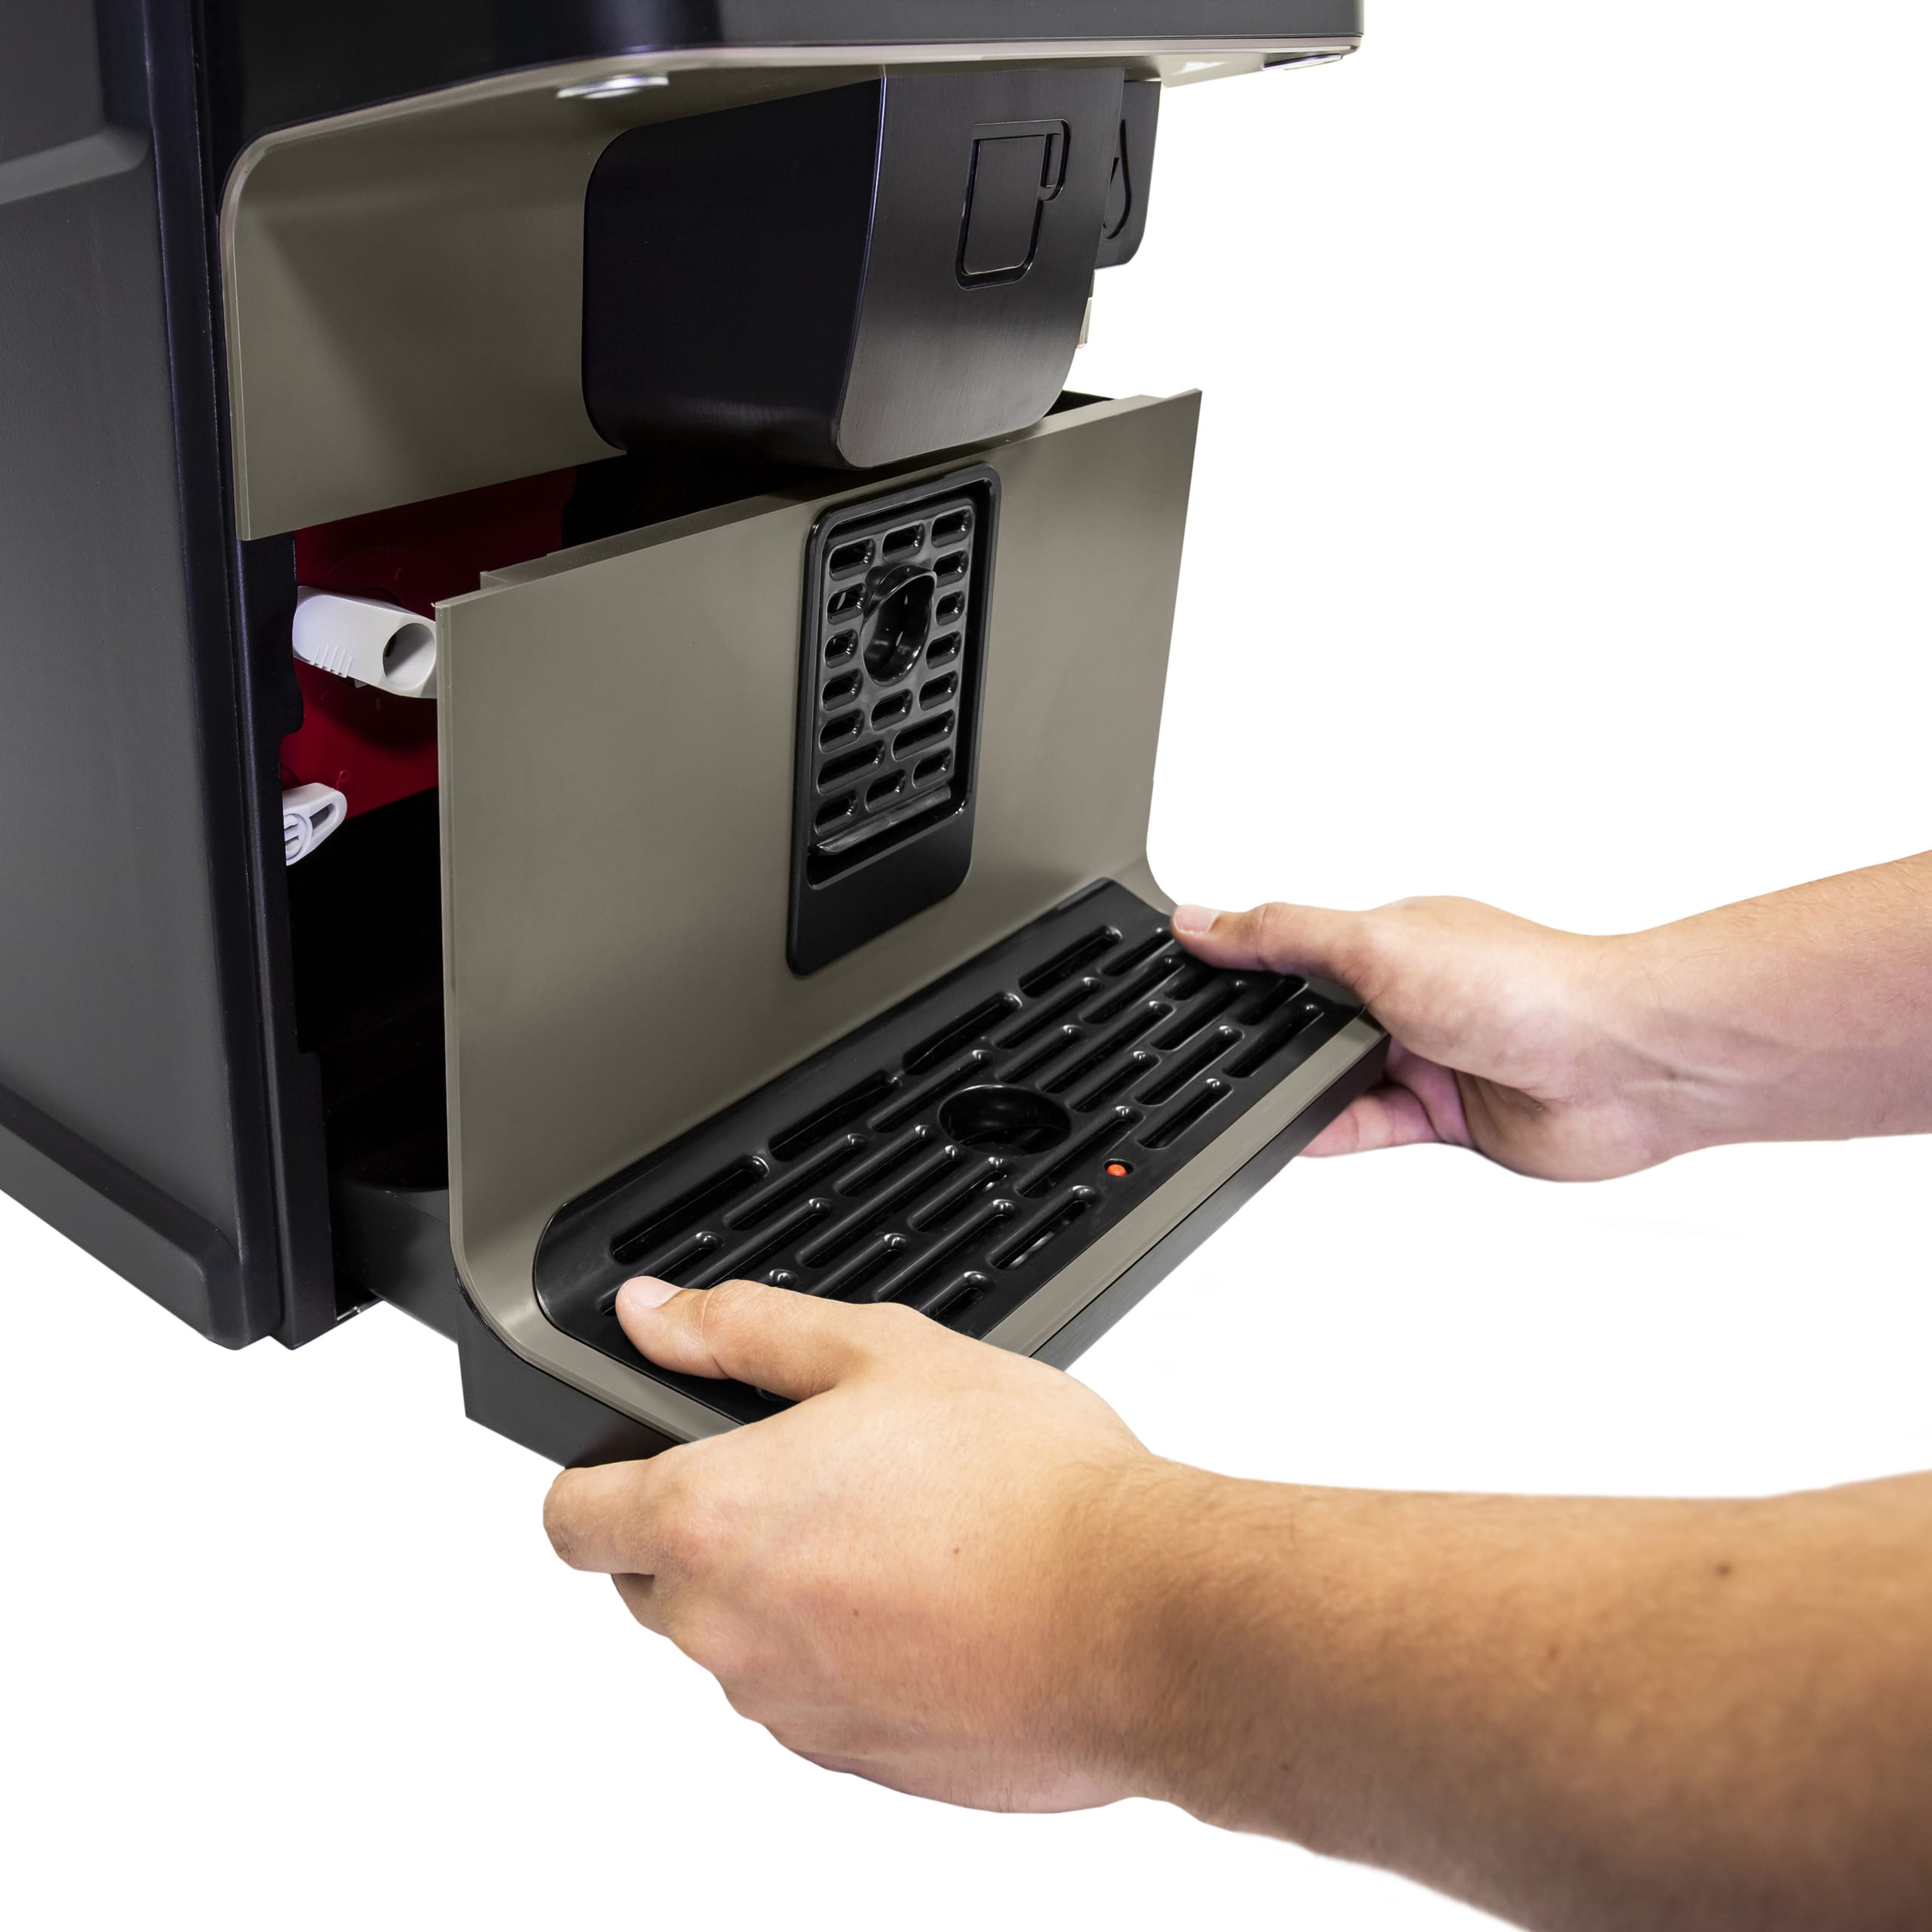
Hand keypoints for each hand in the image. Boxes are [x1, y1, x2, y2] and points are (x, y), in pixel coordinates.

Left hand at [543, 1276, 1173, 1809]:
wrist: (1141, 1620)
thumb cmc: (1026, 1487)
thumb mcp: (880, 1350)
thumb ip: (743, 1329)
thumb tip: (655, 1315)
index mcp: (713, 1521)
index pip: (570, 1518)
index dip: (596, 1474)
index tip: (643, 1455)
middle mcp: (730, 1634)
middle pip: (650, 1583)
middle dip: (700, 1530)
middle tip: (808, 1472)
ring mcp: (792, 1712)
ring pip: (738, 1643)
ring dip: (781, 1592)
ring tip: (895, 1529)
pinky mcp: (858, 1764)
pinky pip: (813, 1699)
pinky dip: (847, 1653)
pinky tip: (933, 1600)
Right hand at [1172, 897, 1677, 1180]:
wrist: (1621, 1063)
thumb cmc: (1527, 983)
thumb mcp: (1377, 944)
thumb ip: (1284, 935)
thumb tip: (1205, 919)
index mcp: (1393, 935)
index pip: (1297, 942)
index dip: (1244, 956)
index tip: (1184, 968)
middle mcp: (1409, 992)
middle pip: (1312, 1017)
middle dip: (1269, 1032)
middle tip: (1209, 1046)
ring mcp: (1428, 1054)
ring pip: (1335, 1077)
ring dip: (1303, 1085)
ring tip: (1249, 1094)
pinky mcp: (1447, 1115)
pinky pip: (1365, 1126)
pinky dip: (1328, 1130)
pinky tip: (1291, 1133)